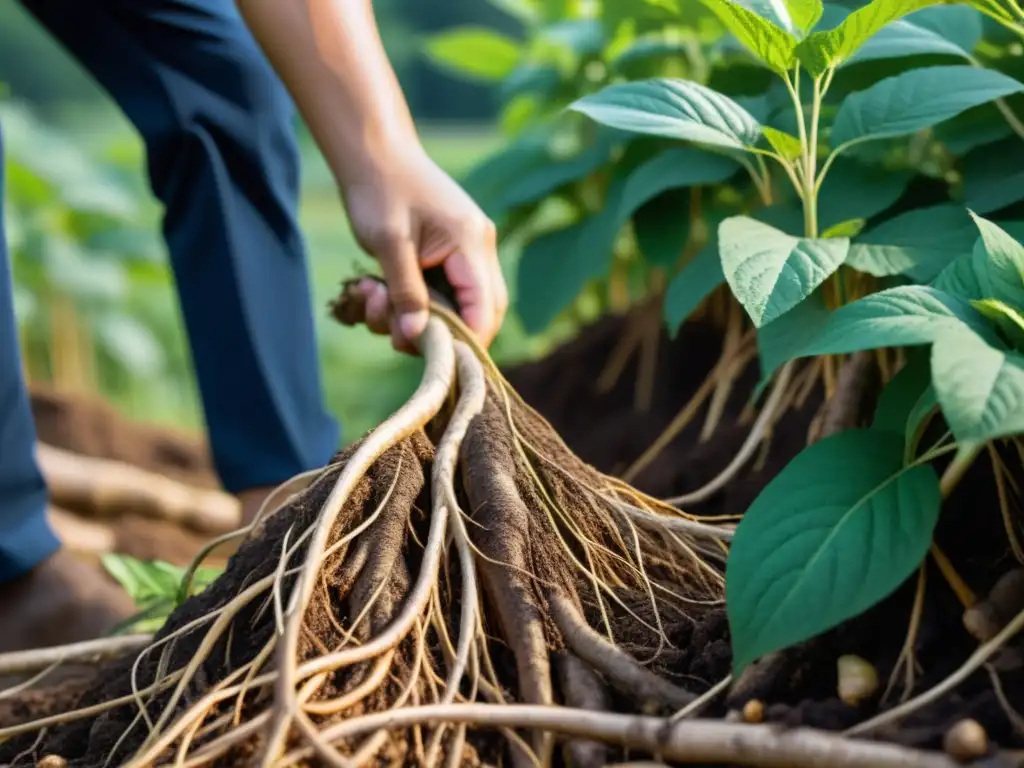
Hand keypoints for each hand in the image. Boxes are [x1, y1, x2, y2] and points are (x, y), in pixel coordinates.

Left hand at [342, 147, 507, 352]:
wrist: (372, 151)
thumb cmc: (379, 188)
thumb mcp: (388, 243)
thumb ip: (405, 292)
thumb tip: (416, 337)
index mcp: (470, 243)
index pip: (485, 310)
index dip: (464, 342)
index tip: (430, 358)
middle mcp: (479, 248)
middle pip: (480, 314)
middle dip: (439, 334)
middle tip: (395, 336)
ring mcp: (467, 251)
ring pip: (458, 307)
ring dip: (414, 317)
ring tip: (371, 300)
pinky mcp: (450, 254)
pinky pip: (442, 293)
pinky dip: (411, 302)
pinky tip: (376, 288)